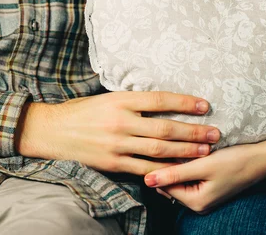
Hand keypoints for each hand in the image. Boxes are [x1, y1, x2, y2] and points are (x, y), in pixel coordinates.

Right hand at [15, 91, 220, 175]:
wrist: (51, 131)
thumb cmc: (80, 112)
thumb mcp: (106, 97)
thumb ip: (132, 101)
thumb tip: (162, 101)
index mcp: (120, 100)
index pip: (160, 100)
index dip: (184, 102)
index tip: (205, 105)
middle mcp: (120, 122)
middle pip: (165, 127)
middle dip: (193, 132)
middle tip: (215, 133)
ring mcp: (117, 144)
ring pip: (158, 149)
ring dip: (185, 151)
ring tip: (205, 151)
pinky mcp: (112, 163)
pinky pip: (144, 167)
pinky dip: (163, 168)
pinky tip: (179, 168)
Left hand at [144, 143, 265, 213]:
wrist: (262, 158)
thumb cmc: (236, 161)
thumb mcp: (203, 166)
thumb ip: (175, 173)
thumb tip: (146, 180)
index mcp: (195, 202)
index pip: (164, 186)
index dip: (155, 168)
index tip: (148, 148)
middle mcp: (198, 203)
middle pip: (170, 183)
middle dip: (164, 166)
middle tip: (155, 143)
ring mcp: (203, 195)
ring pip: (178, 178)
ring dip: (174, 163)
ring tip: (166, 144)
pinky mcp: (207, 185)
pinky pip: (188, 175)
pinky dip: (184, 163)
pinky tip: (182, 149)